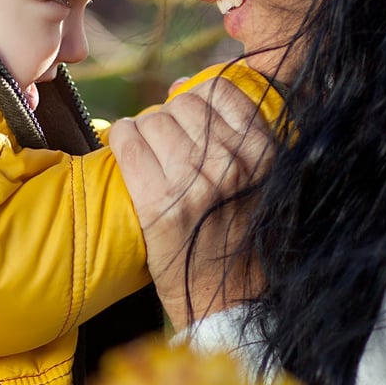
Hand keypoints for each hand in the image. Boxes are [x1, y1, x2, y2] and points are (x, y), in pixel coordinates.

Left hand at [111, 77, 275, 327]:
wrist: (230, 299)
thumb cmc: (241, 234)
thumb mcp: (260, 179)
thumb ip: (235, 132)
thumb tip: (179, 85)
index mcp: (264, 152)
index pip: (221, 91)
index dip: (198, 101)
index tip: (191, 123)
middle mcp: (233, 163)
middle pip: (182, 104)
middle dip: (169, 120)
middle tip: (168, 148)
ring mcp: (195, 182)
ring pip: (153, 120)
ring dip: (144, 132)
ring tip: (149, 156)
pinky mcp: (159, 202)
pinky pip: (127, 140)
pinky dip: (121, 141)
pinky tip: (127, 155)